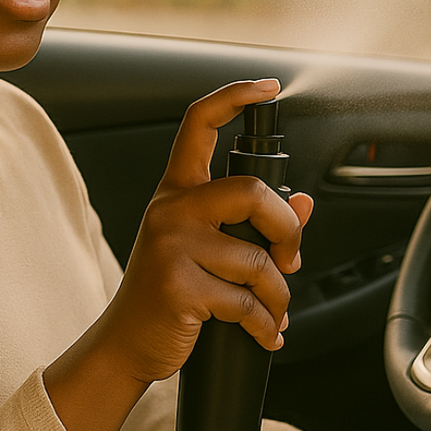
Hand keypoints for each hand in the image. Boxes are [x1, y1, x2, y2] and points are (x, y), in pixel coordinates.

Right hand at [102, 79, 313, 383]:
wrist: (126, 344)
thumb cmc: (169, 295)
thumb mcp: (206, 250)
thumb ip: (252, 224)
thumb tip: (304, 203)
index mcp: (177, 193)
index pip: (198, 124)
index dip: (234, 97)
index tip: (267, 86)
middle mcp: (170, 210)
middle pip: (251, 192)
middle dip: (287, 230)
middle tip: (291, 260)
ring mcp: (171, 247)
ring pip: (256, 259)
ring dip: (279, 294)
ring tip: (274, 312)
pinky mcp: (178, 287)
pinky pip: (245, 301)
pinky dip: (265, 323)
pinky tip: (265, 334)